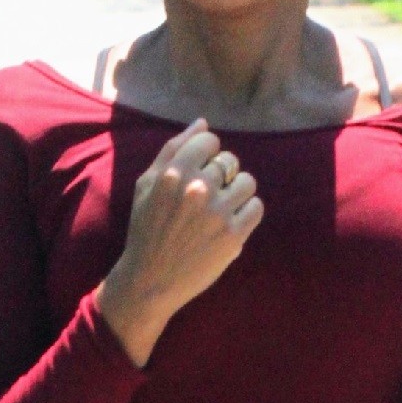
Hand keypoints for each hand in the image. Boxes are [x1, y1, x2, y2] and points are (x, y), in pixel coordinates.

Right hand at [97, 121, 263, 366]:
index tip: (198, 173)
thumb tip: (202, 122)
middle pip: (230, 161)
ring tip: (220, 210)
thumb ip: (173, 150)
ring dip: (236, 193)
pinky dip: (246, 213)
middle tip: (206, 198)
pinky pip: (256, 207)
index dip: (207, 155)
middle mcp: (196, 189)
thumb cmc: (146, 229)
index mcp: (173, 173)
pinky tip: (229, 223)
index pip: (209, 140)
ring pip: (247, 182)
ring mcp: (217, 212)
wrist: (148, 280)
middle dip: (221, 176)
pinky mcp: (233, 236)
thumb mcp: (146, 186)